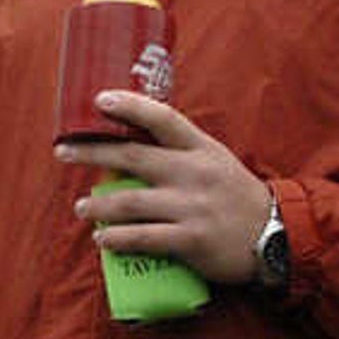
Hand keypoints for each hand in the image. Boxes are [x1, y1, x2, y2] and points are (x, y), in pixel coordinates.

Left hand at [59, 91, 271, 284]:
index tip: (100, 99)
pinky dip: (117, 239)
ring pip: (131, 201)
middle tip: (63, 151)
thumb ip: (180, 152)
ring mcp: (192, 207)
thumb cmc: (235, 197)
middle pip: (133, 157)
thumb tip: (130, 145)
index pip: (163, 119)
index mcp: (201, 149)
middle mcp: (194, 173)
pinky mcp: (191, 239)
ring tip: (81, 207)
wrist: (275, 236)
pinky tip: (102, 239)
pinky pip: (143, 238)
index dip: (131, 105)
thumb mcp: (215, 162)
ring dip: (98, 205)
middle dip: (92, 153)